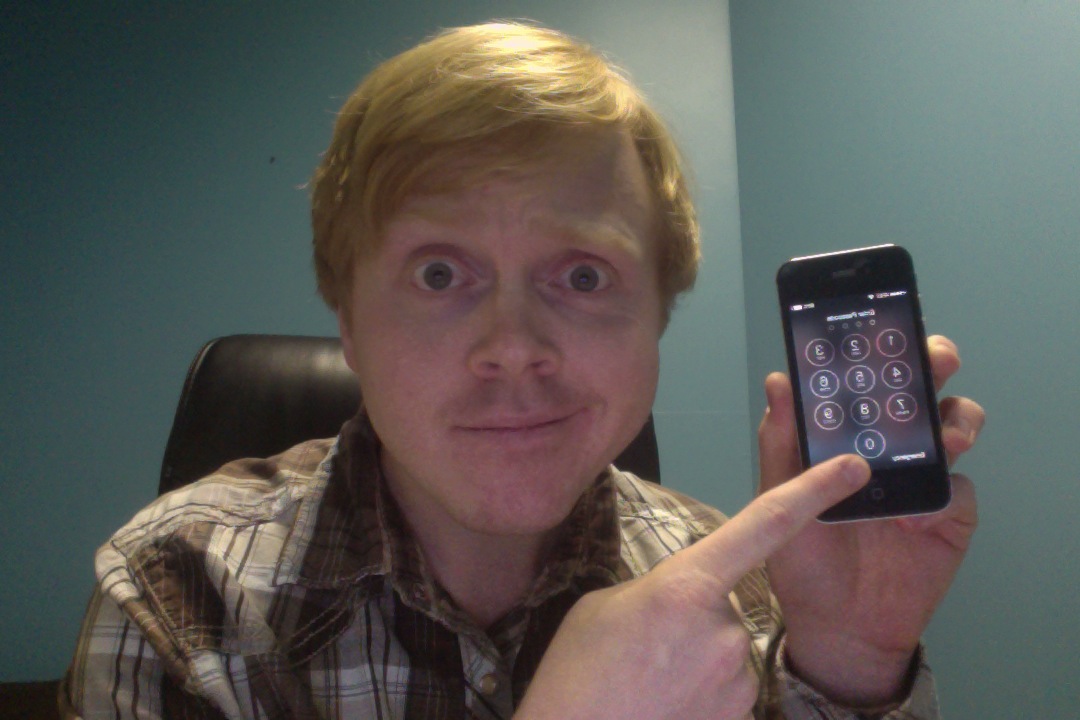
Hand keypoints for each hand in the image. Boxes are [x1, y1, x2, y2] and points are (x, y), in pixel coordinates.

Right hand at [516, 454, 871, 719]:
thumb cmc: (576, 672)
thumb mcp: (604, 606)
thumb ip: (657, 590)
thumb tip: (682, 604)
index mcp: (687, 585)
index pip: (765, 525)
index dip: (813, 490)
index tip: (852, 468)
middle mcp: (726, 628)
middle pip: (724, 604)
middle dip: (693, 618)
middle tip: (645, 648)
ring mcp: (738, 679)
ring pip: (725, 651)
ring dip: (695, 659)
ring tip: (647, 680)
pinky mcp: (741, 715)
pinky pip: (726, 689)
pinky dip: (698, 694)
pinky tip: (663, 704)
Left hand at [759, 335, 983, 706]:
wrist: (836, 625)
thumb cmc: (801, 558)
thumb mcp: (777, 498)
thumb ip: (780, 442)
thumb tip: (778, 380)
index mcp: (846, 433)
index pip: (867, 377)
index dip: (878, 348)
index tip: (881, 326)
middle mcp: (888, 445)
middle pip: (920, 388)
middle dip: (932, 363)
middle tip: (934, 358)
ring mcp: (922, 477)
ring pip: (955, 424)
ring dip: (954, 419)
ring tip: (943, 434)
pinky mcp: (948, 515)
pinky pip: (959, 489)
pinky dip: (944, 493)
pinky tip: (915, 512)